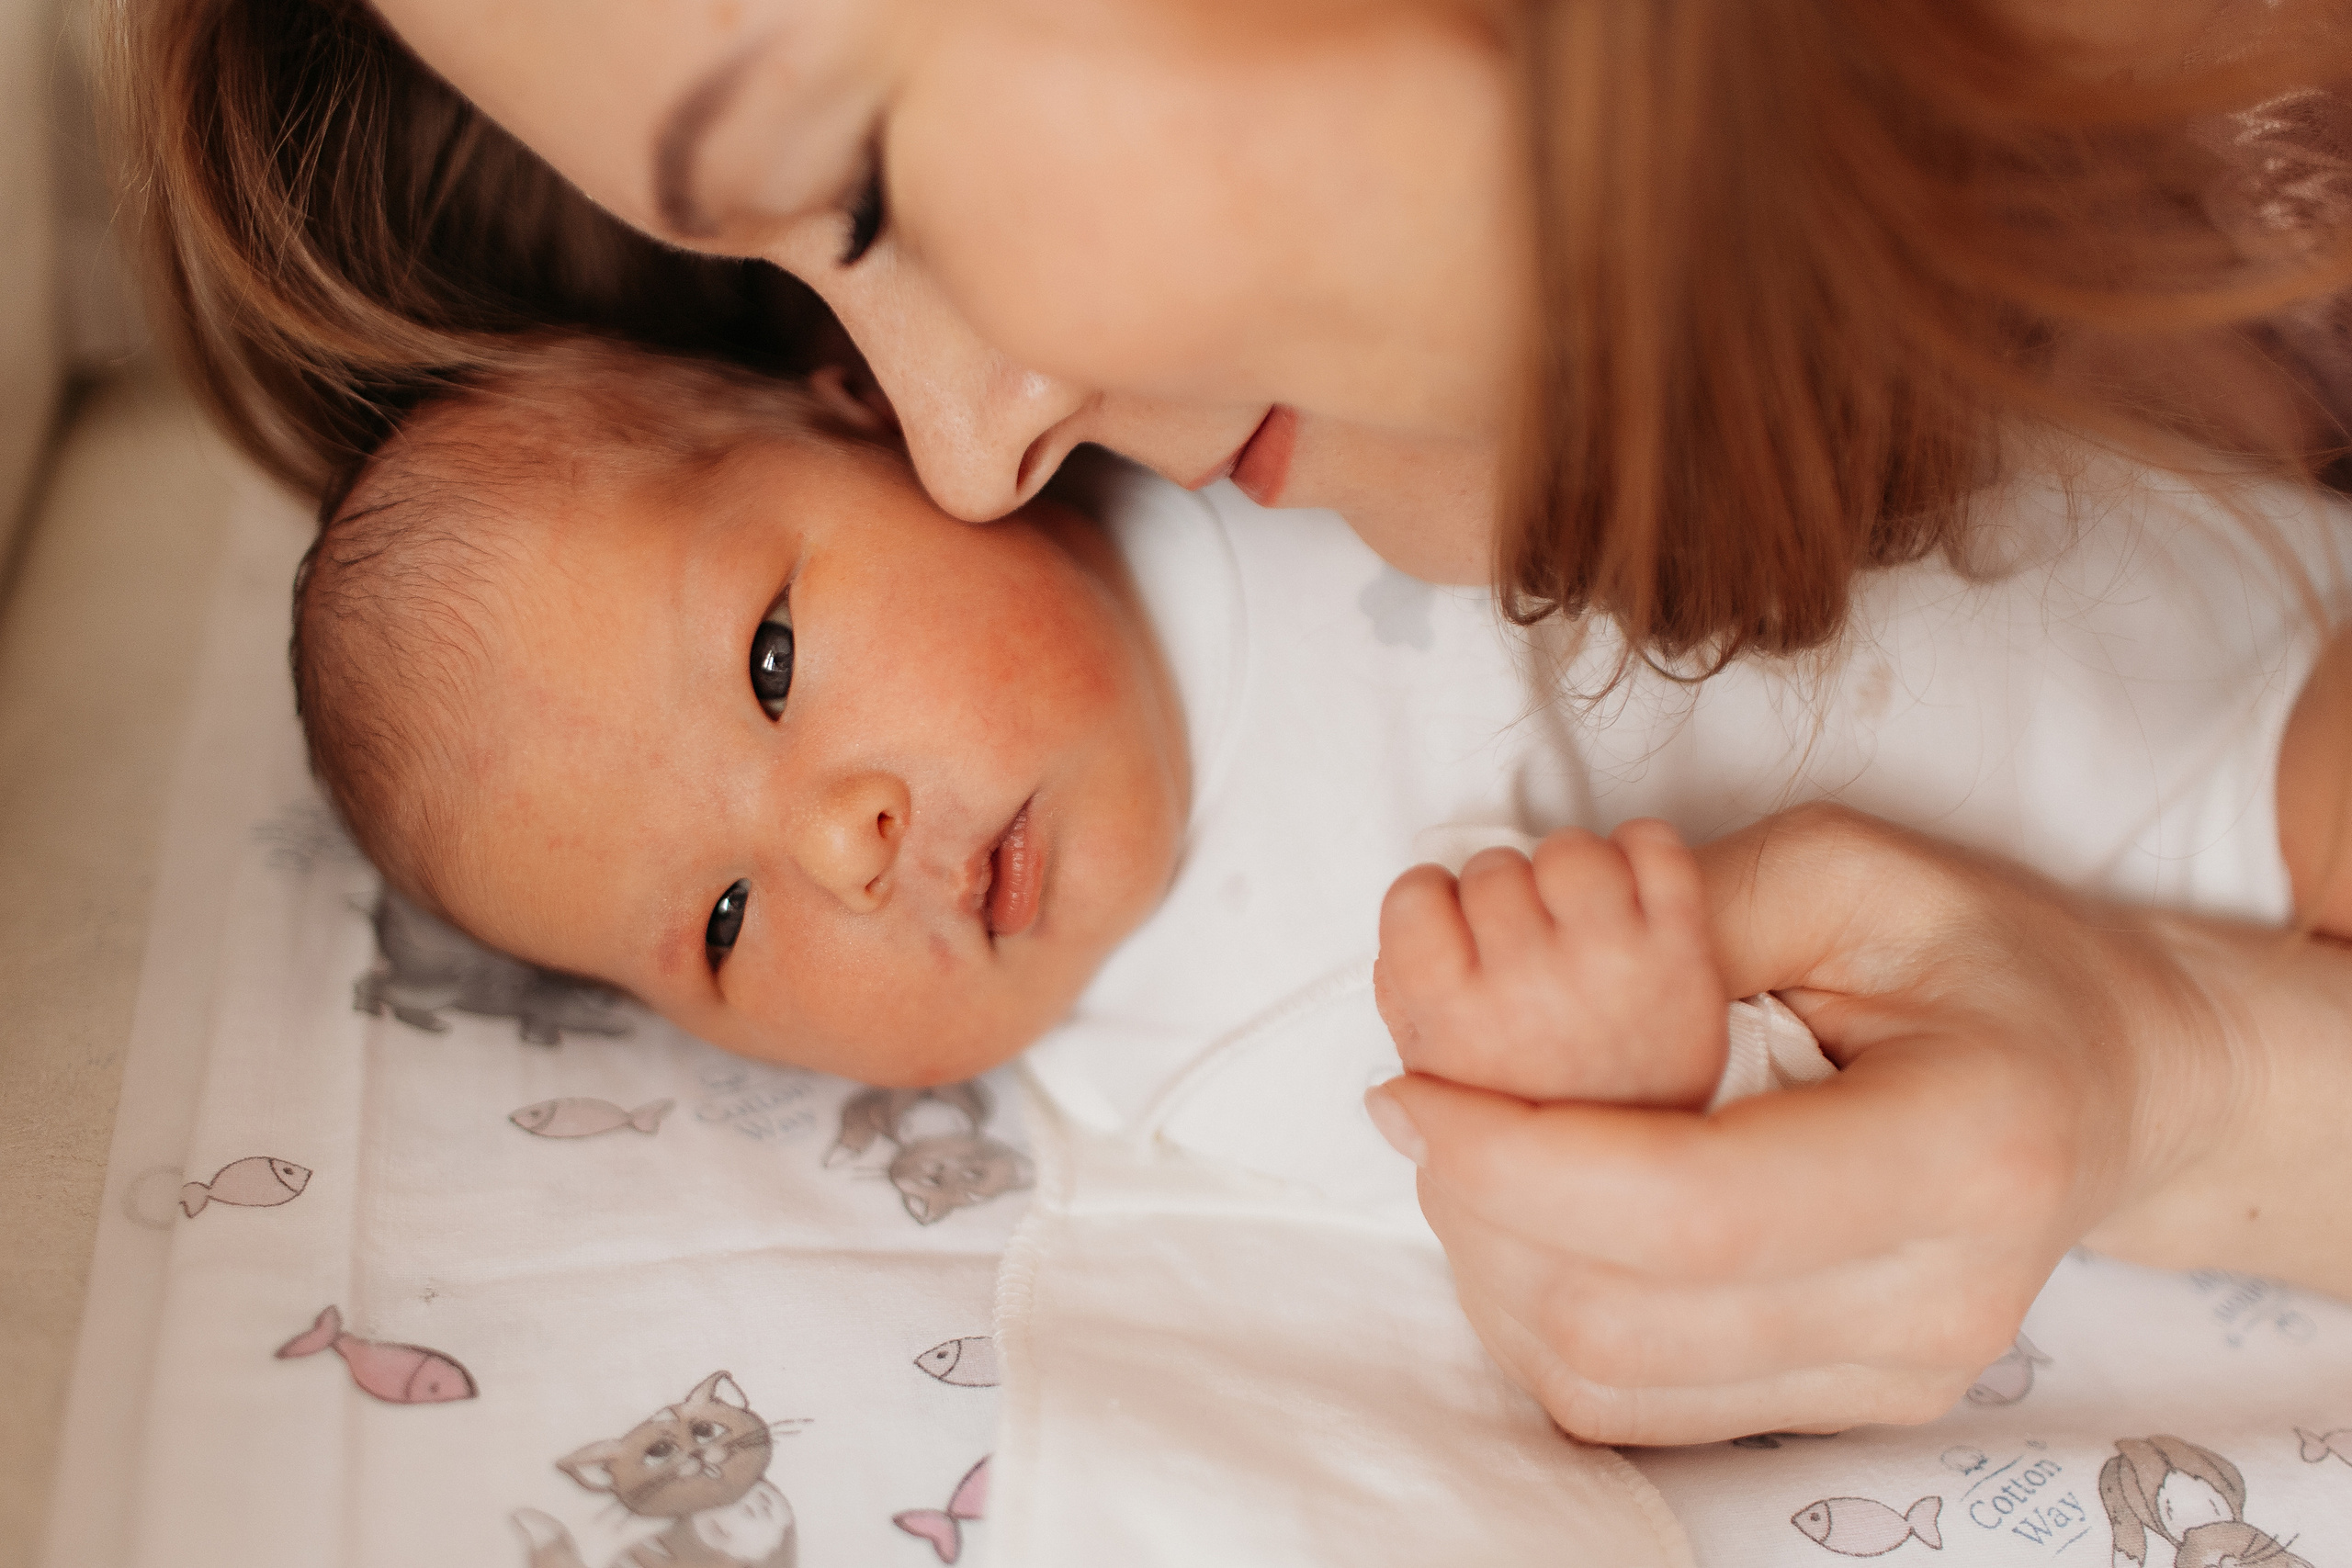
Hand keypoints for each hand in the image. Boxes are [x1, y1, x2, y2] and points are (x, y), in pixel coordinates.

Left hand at [1366, 804, 2232, 1443]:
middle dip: (1481, 1214)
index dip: (1517, 1159)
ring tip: (1465, 1159)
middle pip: (1631, 1318)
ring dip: (1494, 1276)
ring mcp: (1904, 1376)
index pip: (1691, 1208)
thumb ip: (1688, 911)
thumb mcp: (1849, 869)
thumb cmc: (1987, 952)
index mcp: (1965, 1147)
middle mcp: (1943, 1299)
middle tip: (1425, 1108)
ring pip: (1616, 1384)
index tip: (1409, 1091)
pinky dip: (1545, 1323)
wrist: (2115, 1077)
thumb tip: (1514, 958)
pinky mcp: (1857, 1407)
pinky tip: (1527, 1222)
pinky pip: (1642, 1409)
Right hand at [1375, 822, 1727, 1106]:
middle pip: (1492, 868)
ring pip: (1569, 849)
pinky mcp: (1683, 948)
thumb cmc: (1543, 1106)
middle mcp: (1530, 986)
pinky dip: (1641, 850)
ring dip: (1570, 871)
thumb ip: (1406, 1004)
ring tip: (1576, 915)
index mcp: (1457, 1020)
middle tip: (1522, 933)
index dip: (1433, 902)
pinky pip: (1653, 845)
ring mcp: (1611, 963)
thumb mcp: (1438, 1079)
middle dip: (1505, 893)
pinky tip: (1627, 891)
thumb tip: (1403, 938)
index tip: (1453, 920)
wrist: (1649, 1157)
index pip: (1413, 896)